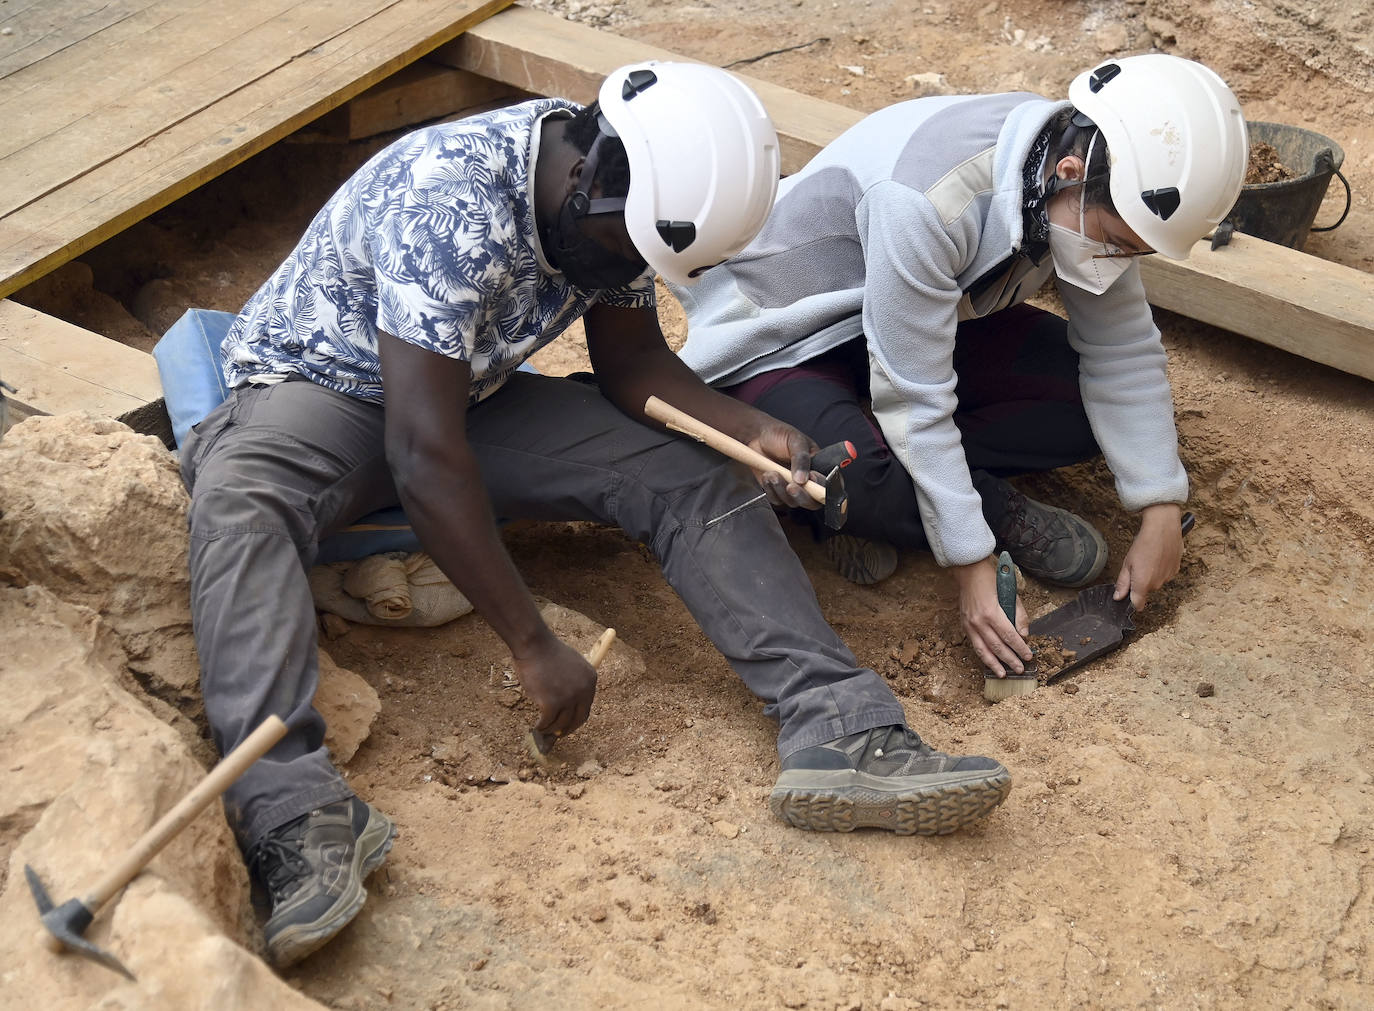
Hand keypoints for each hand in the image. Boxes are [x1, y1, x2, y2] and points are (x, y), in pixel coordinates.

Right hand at [513, 633, 597, 739]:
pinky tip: (537, 727)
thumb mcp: (572, 663)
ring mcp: (568, 698)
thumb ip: (574, 682)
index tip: (569, 724)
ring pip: (561, 723)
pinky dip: (541, 727)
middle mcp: (583, 690)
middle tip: (559, 734)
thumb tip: (568, 705)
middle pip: (577, 719)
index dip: (576, 719)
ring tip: (544, 730)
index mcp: (591, 680)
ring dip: (552, 729)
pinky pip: (547, 722)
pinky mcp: (551, 703)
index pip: (586, 707)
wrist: (535, 645)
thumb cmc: (548, 652)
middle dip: (568, 729)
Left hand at [746, 421, 822, 510]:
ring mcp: (792, 488)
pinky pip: (776, 500)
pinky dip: (771, 490)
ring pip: (793, 502)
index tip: (812, 478)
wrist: (758, 437)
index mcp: (819, 468)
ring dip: (781, 490)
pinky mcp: (777, 492)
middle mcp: (807, 481)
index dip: (823, 487)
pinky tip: (767, 475)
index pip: (828, 485)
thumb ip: (801, 459)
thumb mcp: (795, 441)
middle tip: (791, 486)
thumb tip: (802, 479)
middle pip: (812, 501)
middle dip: (801, 496)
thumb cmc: (781, 435)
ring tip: (773, 473)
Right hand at [954, 559, 1031, 676]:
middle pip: (997, 646)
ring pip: (983, 650)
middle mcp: (979, 621)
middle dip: (1010, 659)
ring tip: (1003, 674)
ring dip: (994, 664)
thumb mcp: (1011, 593)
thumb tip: (1023, 634)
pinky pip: (974, 644)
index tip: (1028, 656)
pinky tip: (989, 662)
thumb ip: (1019, 615)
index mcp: (992, 613)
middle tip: (1020, 669)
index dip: (1020, 648)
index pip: (1009, 636)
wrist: (968, 571)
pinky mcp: (964, 625)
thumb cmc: (991, 579)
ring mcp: (969, 624)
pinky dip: (983, 655)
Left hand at [1114, 503, 1184, 610]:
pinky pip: (1165, 575)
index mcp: (1143, 584)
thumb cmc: (1144, 543)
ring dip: (1152, 575)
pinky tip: (1158, 556)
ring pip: (1156, 582)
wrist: (1163, 528)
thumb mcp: (1127, 563)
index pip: (1137, 605)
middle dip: (1140, 582)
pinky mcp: (1176, 570)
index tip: (1128, 599)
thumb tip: (1118, 597)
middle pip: (1146, 590)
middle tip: (1137, 566)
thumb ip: (1122, 583)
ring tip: (1149, 558)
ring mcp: (1168, 577)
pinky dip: (1161, 569)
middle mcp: (1157, 584)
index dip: (1132, 603)